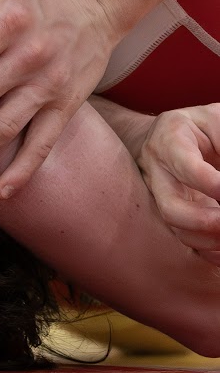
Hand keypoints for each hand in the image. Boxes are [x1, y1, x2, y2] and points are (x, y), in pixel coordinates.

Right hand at [135, 106, 219, 262]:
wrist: (168, 136)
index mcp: (169, 140)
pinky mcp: (171, 214)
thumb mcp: (217, 121)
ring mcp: (161, 196)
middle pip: (171, 208)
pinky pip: (188, 243)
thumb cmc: (203, 127)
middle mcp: (158, 171)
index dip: (215, 185)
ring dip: (213, 241)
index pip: (188, 168)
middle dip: (206, 222)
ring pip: (179, 230)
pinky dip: (213, 252)